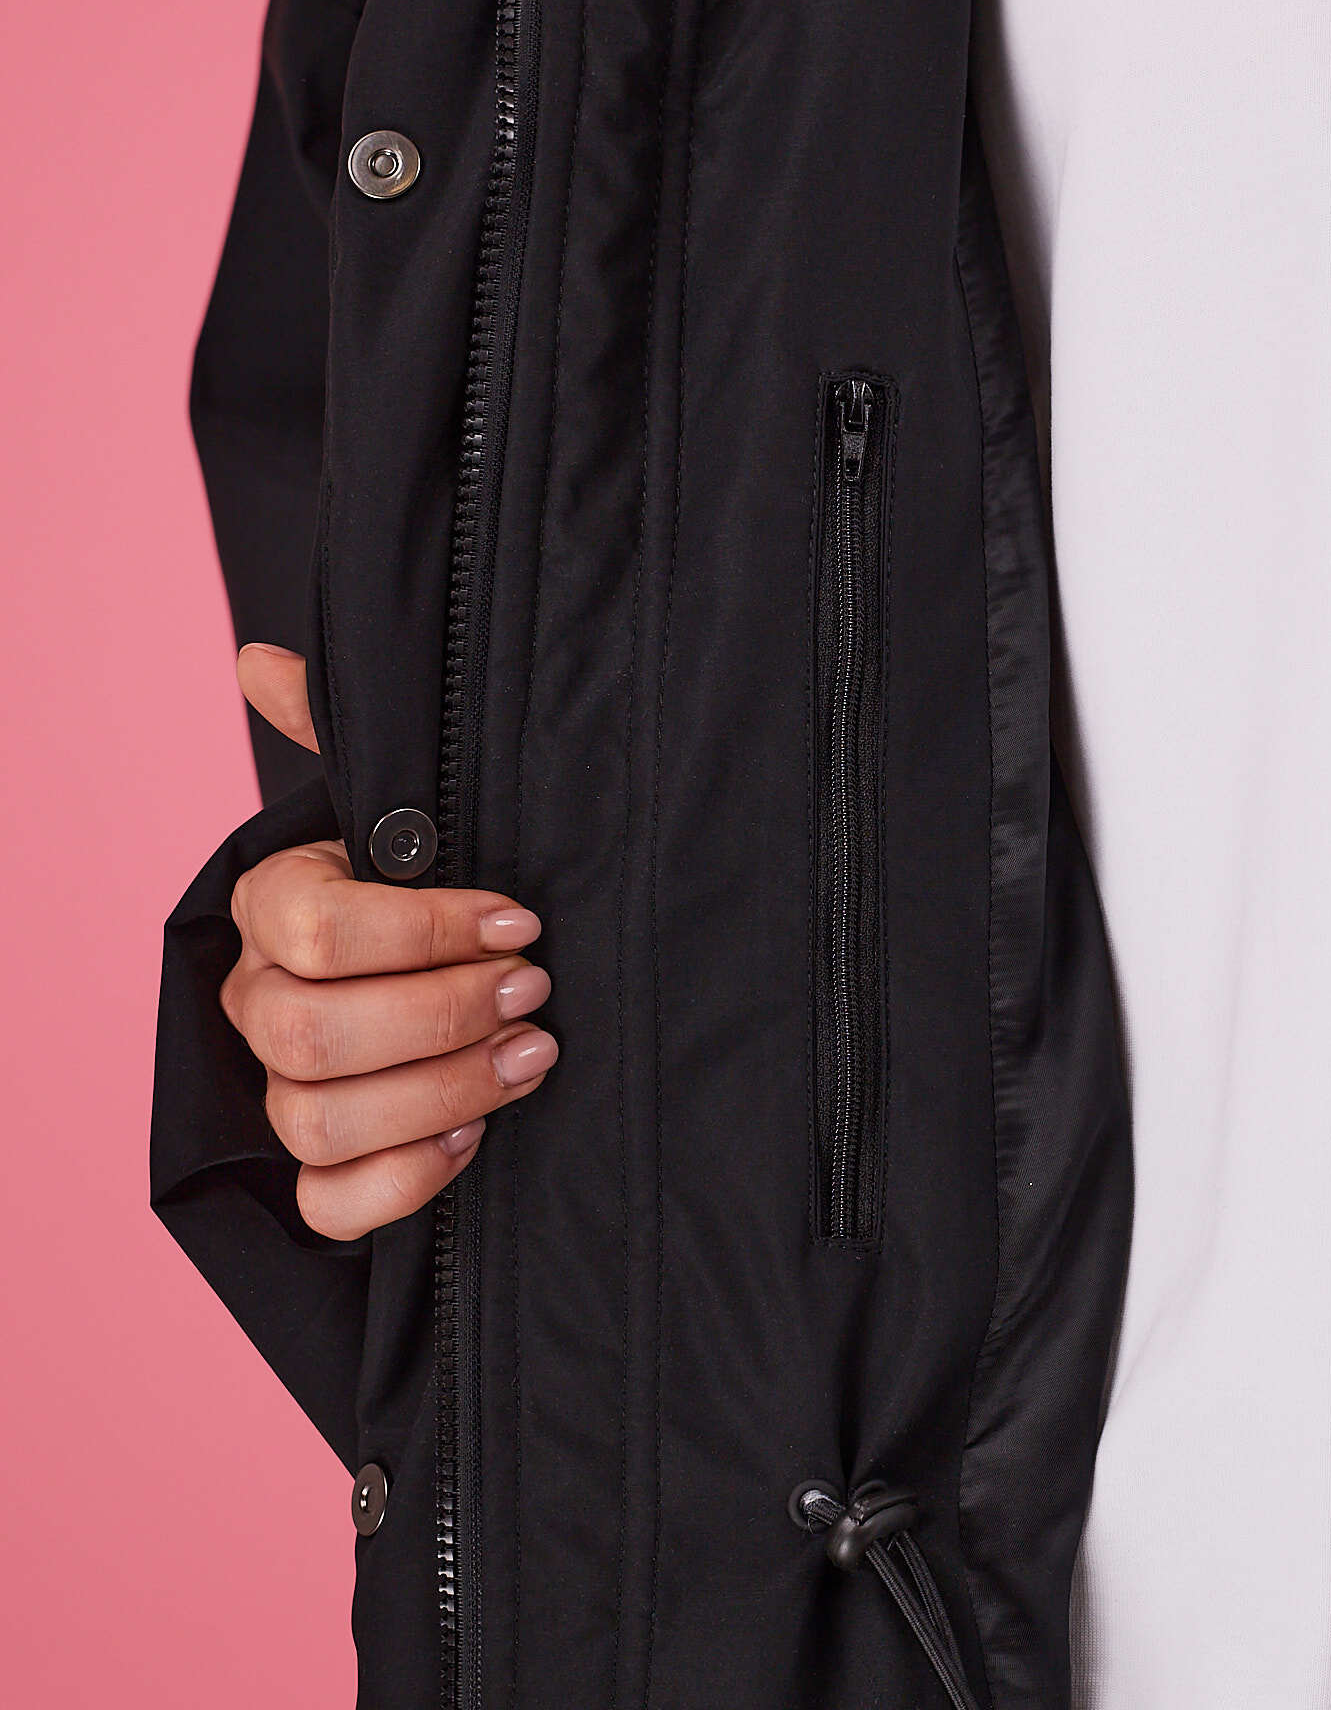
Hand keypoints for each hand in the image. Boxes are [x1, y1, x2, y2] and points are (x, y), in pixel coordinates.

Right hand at [221, 643, 556, 1239]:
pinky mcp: (321, 1177)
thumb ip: (341, 732)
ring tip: (535, 1055)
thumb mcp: (406, 803)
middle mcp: (260, 1003)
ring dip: (444, 1093)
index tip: (519, 920)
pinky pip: (330, 1204)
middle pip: (312, 1034)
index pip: (312, 928)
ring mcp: (281, 1095)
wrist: (474, 973)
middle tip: (537, 992)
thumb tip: (260, 660)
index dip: (422, 931)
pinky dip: (407, 1179)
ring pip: (319, 1121)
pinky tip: (478, 1139)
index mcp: (273, 905)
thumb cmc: (443, 879)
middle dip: (443, 1013)